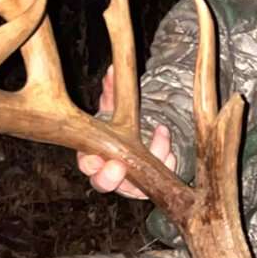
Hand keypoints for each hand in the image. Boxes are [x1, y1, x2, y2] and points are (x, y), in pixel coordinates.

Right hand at [76, 66, 176, 199]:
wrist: (141, 141)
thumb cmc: (119, 126)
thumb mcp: (114, 108)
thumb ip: (111, 93)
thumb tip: (111, 71)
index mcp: (91, 156)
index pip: (85, 164)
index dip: (89, 163)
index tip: (97, 157)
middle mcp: (107, 173)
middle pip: (102, 183)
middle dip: (109, 177)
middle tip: (118, 167)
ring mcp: (127, 183)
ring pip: (134, 186)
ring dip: (148, 162)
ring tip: (161, 136)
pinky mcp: (147, 185)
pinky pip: (157, 182)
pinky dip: (166, 162)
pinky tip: (170, 147)